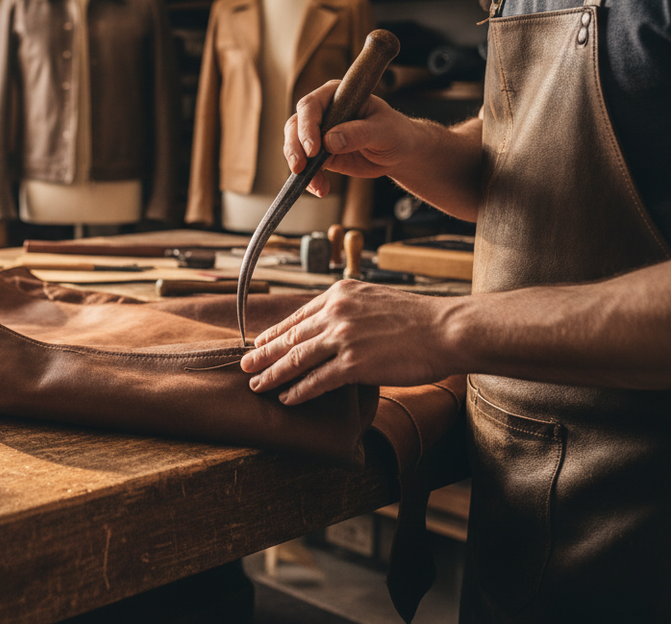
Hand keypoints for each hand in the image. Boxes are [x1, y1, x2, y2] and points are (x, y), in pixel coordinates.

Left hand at [240, 281, 457, 403]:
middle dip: (263, 354)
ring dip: (272, 374)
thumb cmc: (419, 319)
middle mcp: (336, 312)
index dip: (275, 332)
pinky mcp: (354, 363)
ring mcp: (343, 337)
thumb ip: (350, 310)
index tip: (259, 342)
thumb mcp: (375, 300)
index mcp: (340, 293)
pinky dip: (299, 391)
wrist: (448, 329)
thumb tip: (332, 326)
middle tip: (244, 366)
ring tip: (256, 385)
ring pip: (296, 359)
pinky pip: (317, 380)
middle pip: (290, 337)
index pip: (298, 315)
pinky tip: (287, 398)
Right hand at [285, 80, 417, 197]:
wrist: (398, 153)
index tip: (313, 149)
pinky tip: (321, 188)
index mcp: (336, 96)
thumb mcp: (382, 131)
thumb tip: (330, 140)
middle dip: (295, 148)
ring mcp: (319, 133)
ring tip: (315, 184)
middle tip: (301, 168)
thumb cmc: (395, 133)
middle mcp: (323, 112)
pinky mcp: (320, 154)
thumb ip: (358, 133)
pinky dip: (310, 179)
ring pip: (295, 147)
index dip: (307, 127)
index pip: (311, 106)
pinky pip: (306, 166)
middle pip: (295, 126)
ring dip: (300, 167)